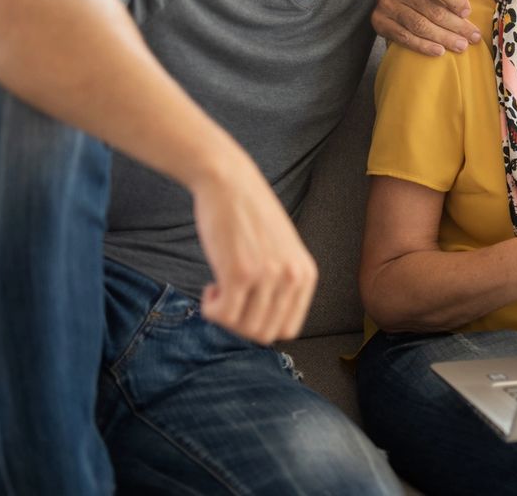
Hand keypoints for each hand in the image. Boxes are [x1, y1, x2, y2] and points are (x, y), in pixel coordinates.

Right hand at [192, 153, 318, 343]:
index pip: (288, 329)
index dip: (261, 325)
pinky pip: (223, 316)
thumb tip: (265, 329)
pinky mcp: (240, 272)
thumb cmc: (249, 216)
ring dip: (225, 317)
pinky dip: (211, 310)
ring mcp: (268, 276)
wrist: (229, 182)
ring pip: (244, 329)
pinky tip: (210, 288)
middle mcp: (293, 277)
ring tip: (220, 289)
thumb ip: (282, 284)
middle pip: (264, 334)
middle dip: (240, 325)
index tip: (246, 306)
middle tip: (228, 299)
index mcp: (306, 275)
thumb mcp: (281, 252)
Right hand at [371, 0, 482, 55]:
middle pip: (431, 9)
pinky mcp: (379, 21)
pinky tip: (439, 51)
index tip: (468, 12)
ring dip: (443, 38)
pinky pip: (404, 37)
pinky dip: (423, 46)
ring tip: (461, 46)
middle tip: (473, 37)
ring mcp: (386, 4)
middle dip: (456, 25)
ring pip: (419, 25)